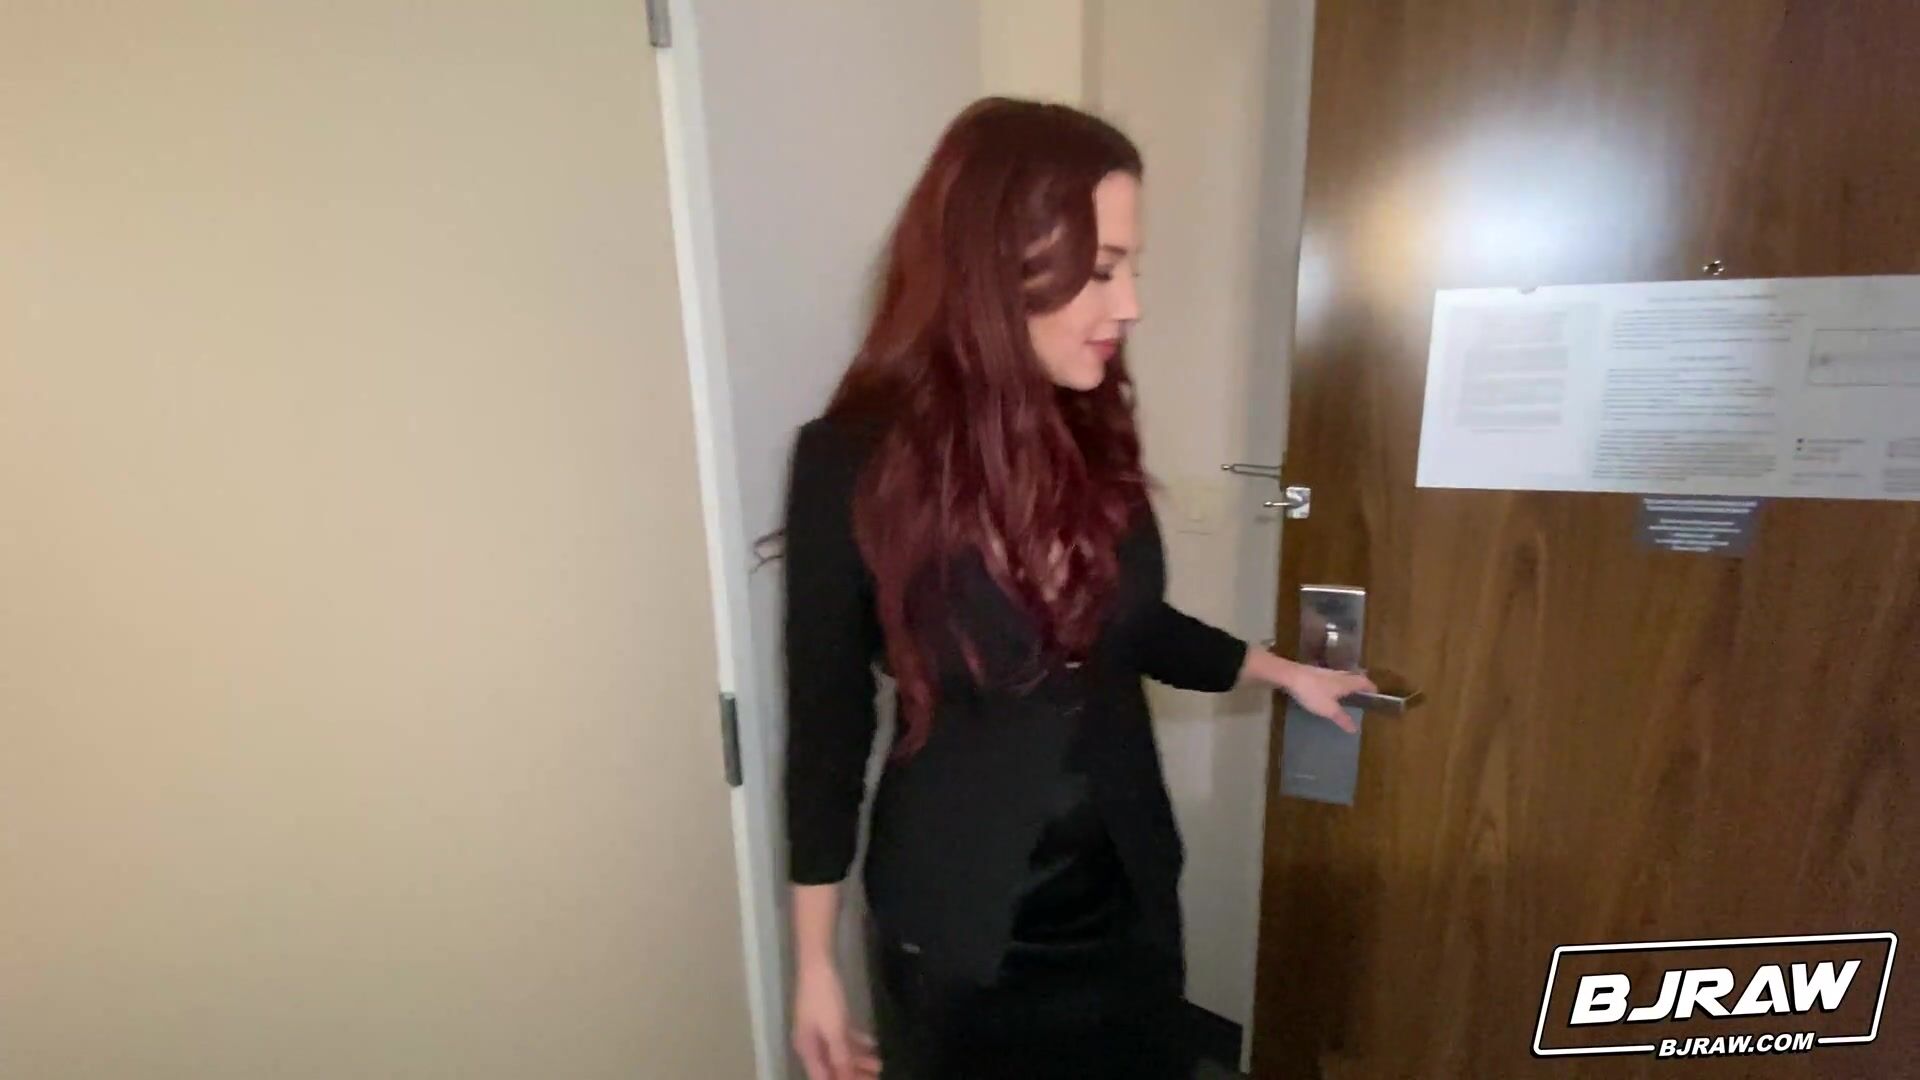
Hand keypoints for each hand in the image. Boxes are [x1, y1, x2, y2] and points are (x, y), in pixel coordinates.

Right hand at [792, 959, 880, 1079]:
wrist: (818, 964)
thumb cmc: (824, 998)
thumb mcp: (834, 1030)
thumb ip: (841, 1057)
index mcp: (808, 1049)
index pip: (824, 1077)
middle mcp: (811, 1044)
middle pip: (833, 1066)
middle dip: (854, 1073)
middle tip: (877, 1076)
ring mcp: (819, 1031)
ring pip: (840, 1052)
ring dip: (859, 1059)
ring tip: (879, 1064)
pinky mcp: (828, 1019)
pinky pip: (843, 1037)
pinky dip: (857, 1043)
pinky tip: (873, 1044)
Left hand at [1245, 650, 1374, 732]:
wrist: (1290, 676)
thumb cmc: (1312, 692)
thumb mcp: (1329, 709)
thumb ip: (1342, 718)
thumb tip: (1355, 729)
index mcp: (1346, 682)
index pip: (1364, 683)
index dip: (1371, 687)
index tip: (1376, 693)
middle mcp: (1339, 675)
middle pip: (1355, 676)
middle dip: (1361, 684)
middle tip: (1363, 692)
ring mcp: (1326, 672)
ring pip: (1342, 676)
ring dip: (1348, 682)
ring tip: (1348, 692)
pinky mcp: (1314, 672)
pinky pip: (1331, 677)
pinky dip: (1336, 682)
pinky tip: (1329, 689)